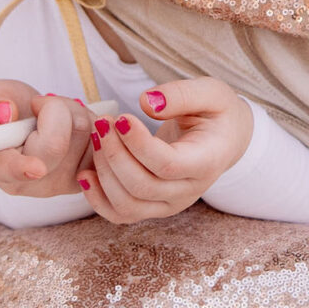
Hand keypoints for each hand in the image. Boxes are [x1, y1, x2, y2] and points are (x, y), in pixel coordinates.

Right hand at [0, 80, 91, 197]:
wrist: (25, 119)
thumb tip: (3, 112)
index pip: (9, 170)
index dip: (22, 168)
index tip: (36, 168)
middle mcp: (26, 184)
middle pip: (56, 145)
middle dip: (54, 109)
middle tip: (39, 104)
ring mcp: (56, 185)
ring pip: (83, 135)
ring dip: (72, 111)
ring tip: (54, 114)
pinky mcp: (84, 178)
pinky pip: (101, 142)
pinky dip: (90, 123)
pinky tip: (71, 126)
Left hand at [82, 80, 254, 225]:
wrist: (223, 138)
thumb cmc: (215, 112)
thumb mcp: (210, 92)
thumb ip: (181, 94)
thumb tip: (146, 102)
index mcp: (206, 162)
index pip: (167, 164)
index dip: (138, 144)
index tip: (120, 117)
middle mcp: (189, 191)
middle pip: (142, 186)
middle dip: (114, 154)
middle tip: (102, 122)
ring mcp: (169, 204)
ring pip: (128, 205)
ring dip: (103, 172)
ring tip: (97, 138)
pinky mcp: (153, 207)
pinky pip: (120, 215)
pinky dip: (97, 199)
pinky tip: (85, 173)